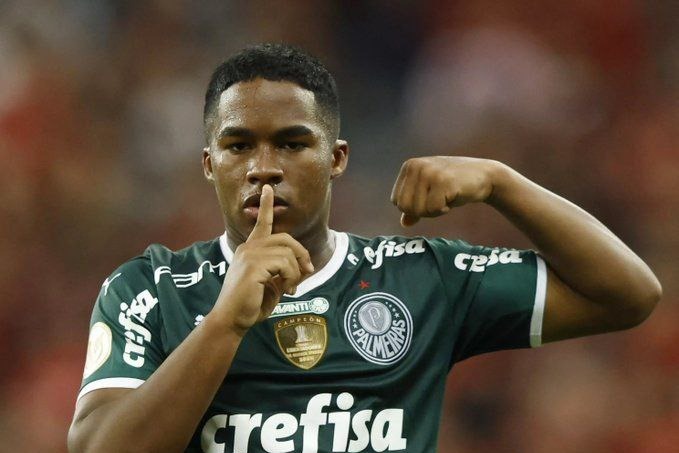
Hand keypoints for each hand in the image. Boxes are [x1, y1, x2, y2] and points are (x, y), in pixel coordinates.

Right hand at [213, 185, 313, 335]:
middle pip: (286, 239)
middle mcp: (248, 248)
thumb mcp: (272, 284)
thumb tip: (305, 267)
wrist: (232, 319)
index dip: (266, 206)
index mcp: (250, 250)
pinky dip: (291, 278)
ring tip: (291, 288)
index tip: (268, 188)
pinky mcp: (253, 266)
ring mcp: (249, 255)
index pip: (261, 223)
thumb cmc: (250, 305)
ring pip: (288, 253)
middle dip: (302, 254)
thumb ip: (283, 271)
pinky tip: (286, 290)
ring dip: (296, 273)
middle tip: (307, 272)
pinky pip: (285, 264)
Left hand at [390, 156, 498, 226]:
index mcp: (409, 166)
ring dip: (434, 211)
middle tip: (438, 200)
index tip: (430, 197)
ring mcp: (429, 172)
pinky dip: (443, 210)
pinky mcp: (443, 181)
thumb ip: (415, 205)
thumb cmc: (455, 185)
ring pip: (418, 209)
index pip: (397, 201)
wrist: (485, 176)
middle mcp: (416, 166)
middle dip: (422, 211)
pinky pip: (433, 209)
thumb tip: (404, 223)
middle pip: (404, 206)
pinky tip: (453, 197)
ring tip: (446, 197)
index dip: (414, 207)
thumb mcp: (430, 193)